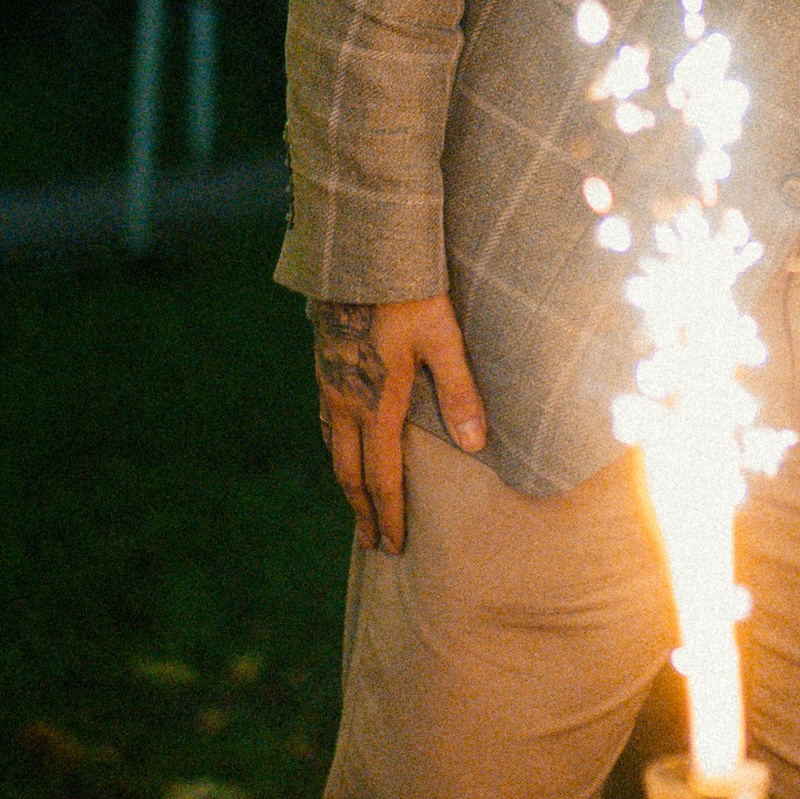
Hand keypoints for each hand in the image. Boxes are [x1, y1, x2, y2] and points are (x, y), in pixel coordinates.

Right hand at [310, 294, 484, 555]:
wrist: (361, 253)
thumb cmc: (409, 293)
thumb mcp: (444, 339)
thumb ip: (460, 392)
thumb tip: (475, 446)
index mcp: (375, 404)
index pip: (382, 476)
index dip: (389, 514)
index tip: (393, 545)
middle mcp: (344, 401)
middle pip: (350, 472)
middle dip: (363, 511)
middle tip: (372, 544)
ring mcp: (329, 383)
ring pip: (333, 447)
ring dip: (346, 482)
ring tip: (358, 505)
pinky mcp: (324, 364)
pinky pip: (325, 420)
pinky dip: (335, 448)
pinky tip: (342, 446)